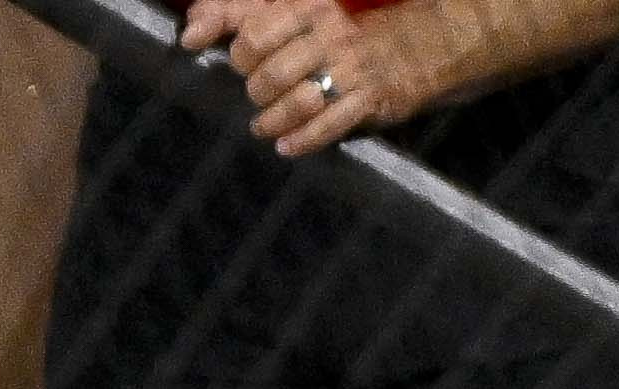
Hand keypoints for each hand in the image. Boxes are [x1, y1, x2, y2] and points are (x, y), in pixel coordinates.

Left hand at [187, 0, 440, 150]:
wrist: (429, 40)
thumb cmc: (345, 28)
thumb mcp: (298, 10)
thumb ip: (238, 13)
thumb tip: (189, 32)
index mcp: (312, 7)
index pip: (253, 35)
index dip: (239, 56)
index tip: (243, 63)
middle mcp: (333, 34)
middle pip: (268, 75)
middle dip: (257, 92)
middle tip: (261, 96)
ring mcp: (355, 68)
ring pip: (296, 102)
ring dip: (272, 121)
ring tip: (266, 126)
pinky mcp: (373, 99)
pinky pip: (327, 127)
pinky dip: (301, 140)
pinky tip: (287, 144)